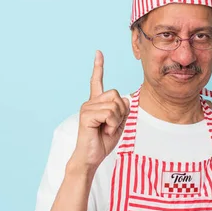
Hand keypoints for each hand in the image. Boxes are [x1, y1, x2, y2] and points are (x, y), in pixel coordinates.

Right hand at [73, 50, 129, 169]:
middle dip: (121, 112)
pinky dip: (112, 124)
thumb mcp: (119, 123)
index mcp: (97, 103)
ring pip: (114, 105)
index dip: (98, 66)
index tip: (98, 53)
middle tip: (111, 125)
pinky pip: (109, 113)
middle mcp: (90, 102)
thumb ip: (123, 109)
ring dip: (116, 121)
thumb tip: (125, 98)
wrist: (91, 157)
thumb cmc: (103, 141)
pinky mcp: (86, 115)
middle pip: (116, 95)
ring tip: (106, 130)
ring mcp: (87, 107)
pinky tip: (103, 131)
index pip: (97, 81)